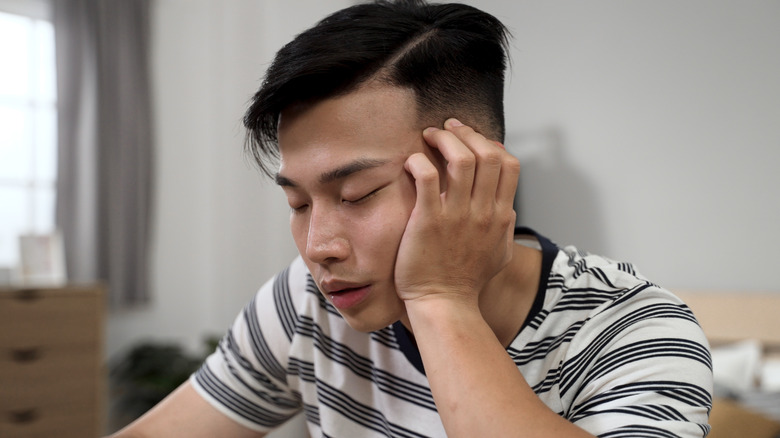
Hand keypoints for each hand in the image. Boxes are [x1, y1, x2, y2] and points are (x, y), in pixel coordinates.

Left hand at [395, 118, 519, 307]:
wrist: (444, 303)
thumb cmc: (467, 281)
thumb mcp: (499, 254)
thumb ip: (505, 228)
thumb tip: (507, 207)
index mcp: (500, 216)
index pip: (509, 164)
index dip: (491, 143)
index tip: (472, 139)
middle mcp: (483, 212)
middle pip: (487, 154)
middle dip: (467, 133)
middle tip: (448, 128)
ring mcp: (456, 215)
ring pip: (460, 158)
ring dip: (444, 139)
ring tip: (429, 136)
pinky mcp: (428, 220)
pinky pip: (428, 176)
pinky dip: (419, 160)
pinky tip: (411, 162)